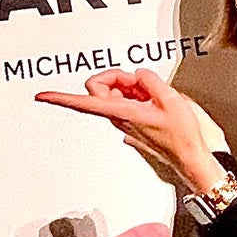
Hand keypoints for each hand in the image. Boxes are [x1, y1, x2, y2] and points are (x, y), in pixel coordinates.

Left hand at [36, 69, 225, 192]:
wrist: (193, 160)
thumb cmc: (183, 138)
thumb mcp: (171, 99)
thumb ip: (149, 81)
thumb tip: (138, 75)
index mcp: (123, 113)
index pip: (84, 102)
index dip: (61, 98)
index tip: (43, 96)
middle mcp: (120, 121)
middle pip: (100, 89)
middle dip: (114, 78)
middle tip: (137, 80)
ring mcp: (126, 125)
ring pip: (114, 96)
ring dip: (128, 87)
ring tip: (152, 92)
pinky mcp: (135, 127)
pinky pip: (127, 105)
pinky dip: (137, 98)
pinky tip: (154, 102)